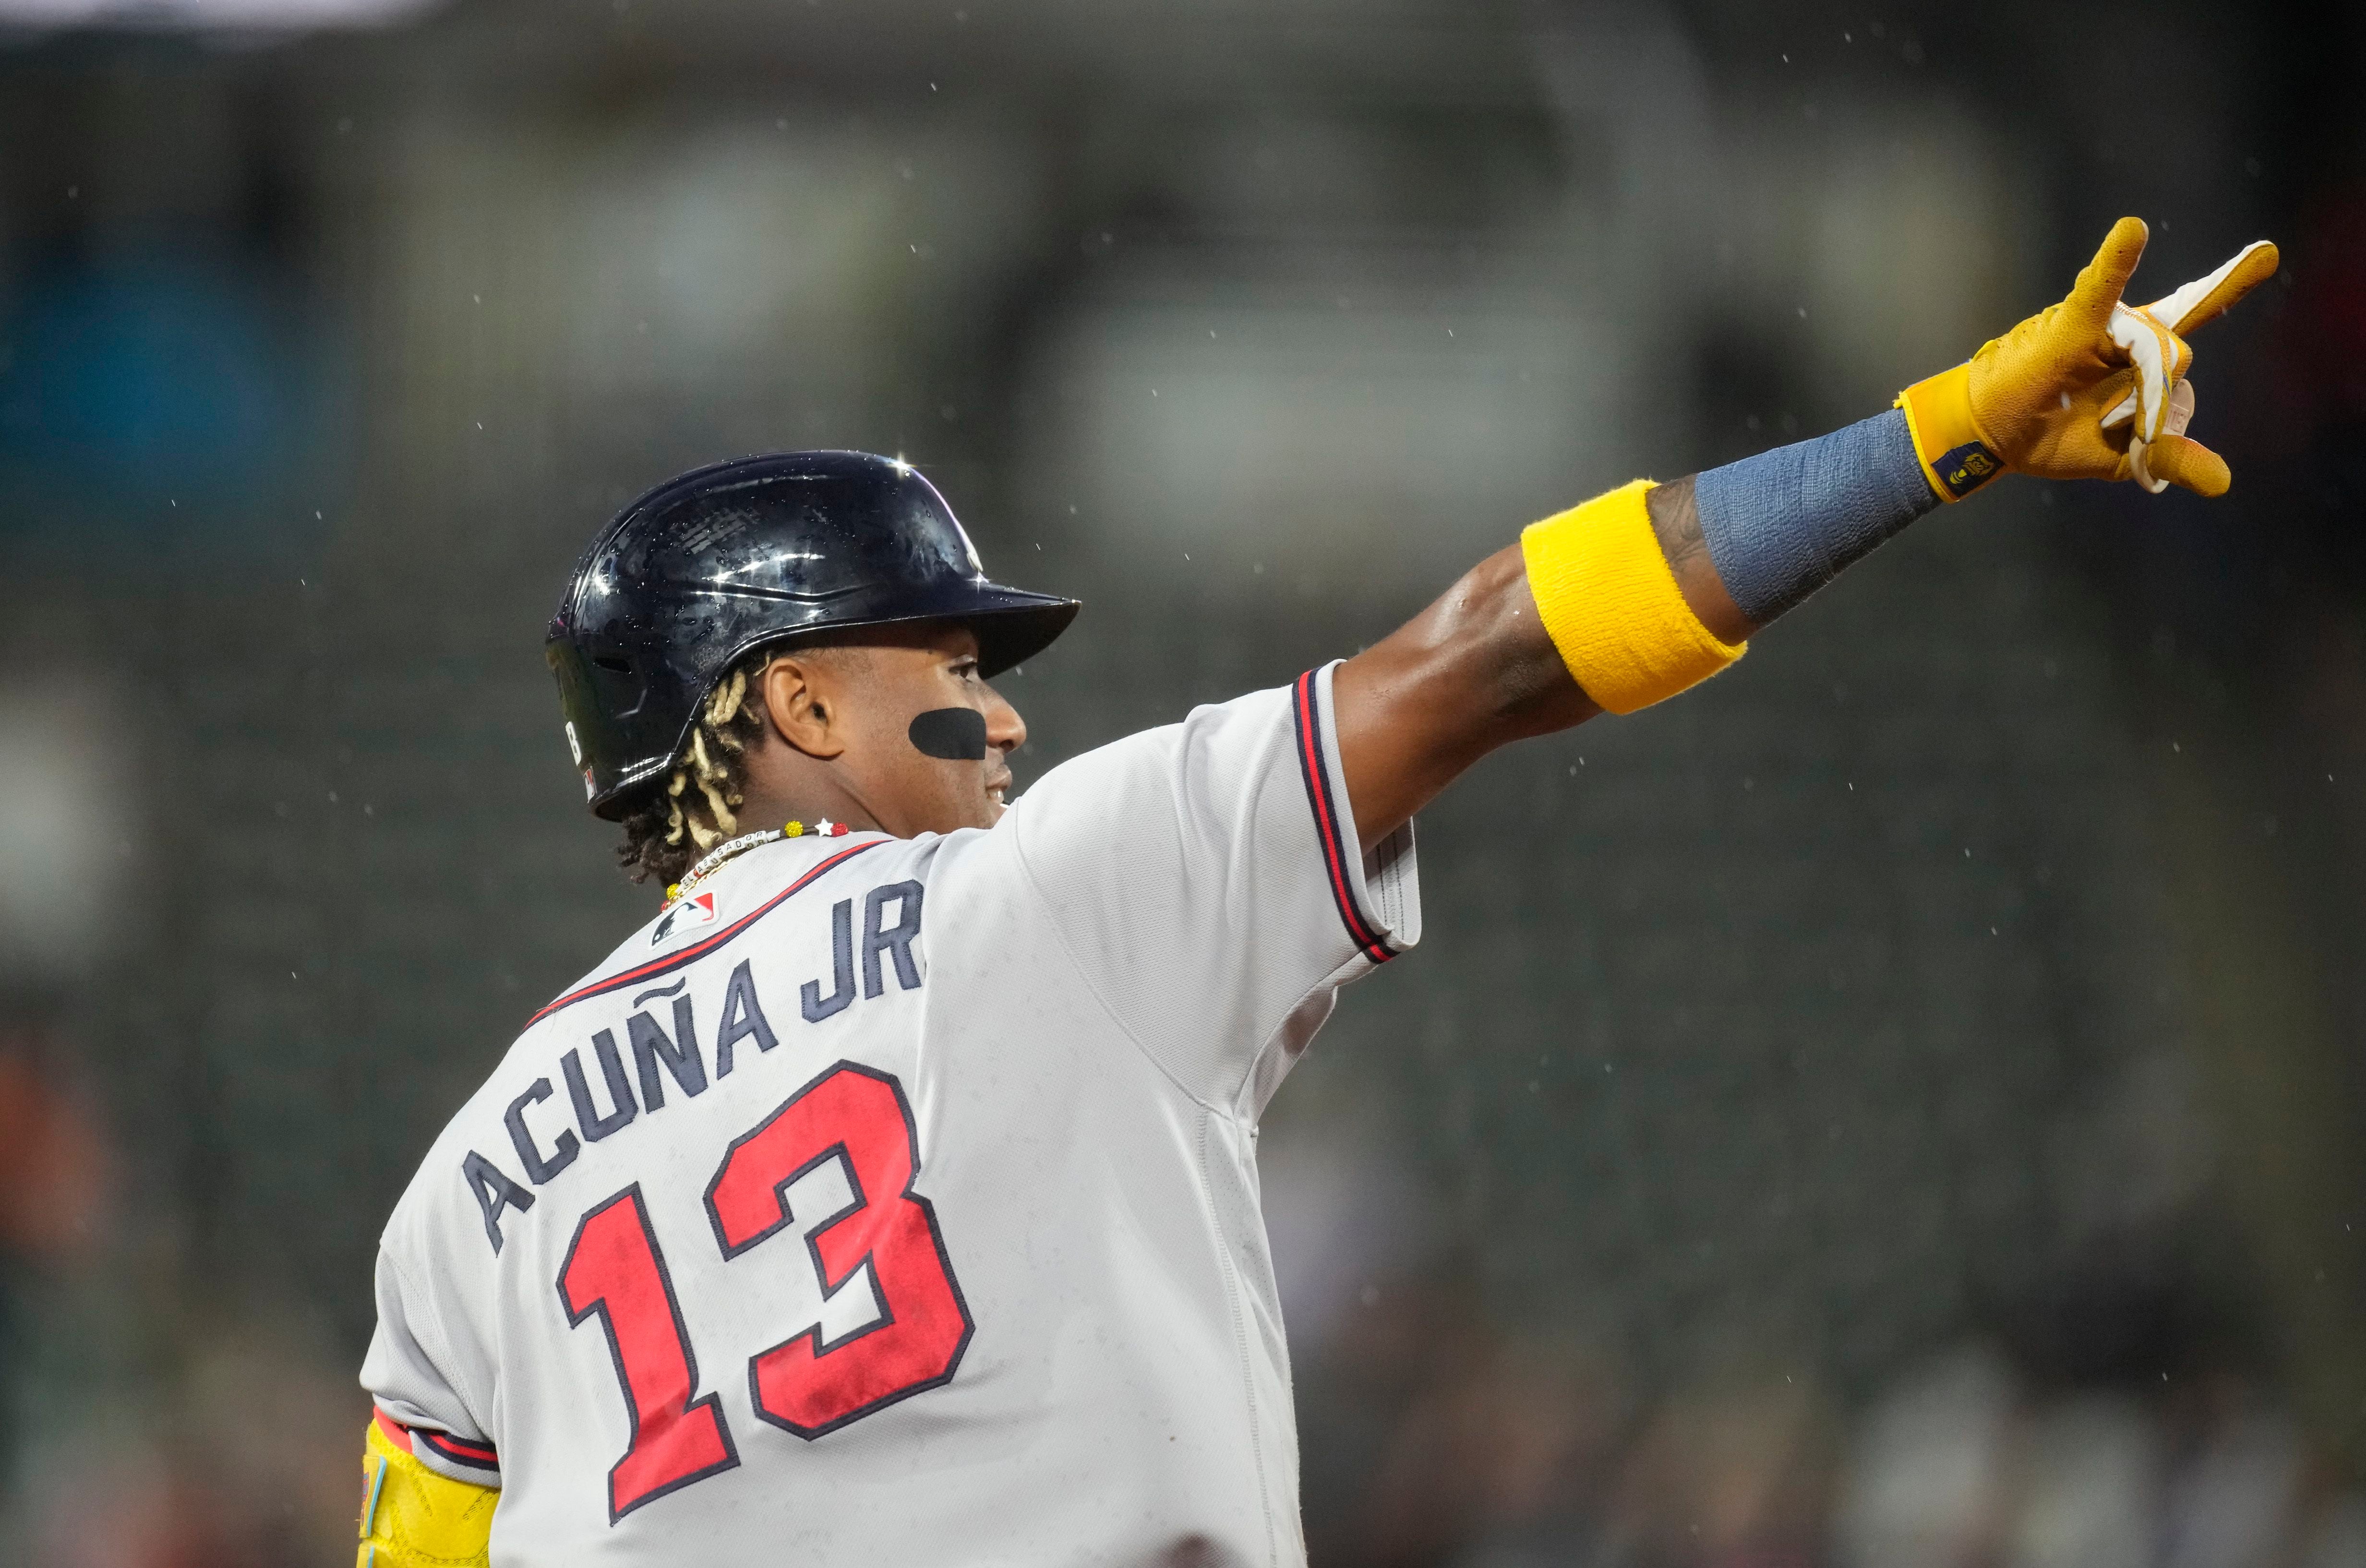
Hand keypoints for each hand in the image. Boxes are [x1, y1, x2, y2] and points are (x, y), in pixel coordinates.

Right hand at [1897, 218, 2277, 498]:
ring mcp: (2103, 327)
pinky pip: (2100, 291)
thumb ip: (2169, 457)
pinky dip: (2115, 262)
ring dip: (2138, 393)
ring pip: (2153, 349)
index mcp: (2141, 356)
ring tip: (2099, 417)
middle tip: (2120, 428)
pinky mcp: (2071, 326)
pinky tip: (2131, 229)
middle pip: (2176, 355)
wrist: (1989, 440)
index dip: (2229, 284)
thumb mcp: (2119, 457)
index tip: (2269, 253)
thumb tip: (2223, 482)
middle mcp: (2127, 332)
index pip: (2195, 310)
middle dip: (2155, 402)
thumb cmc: (2047, 437)